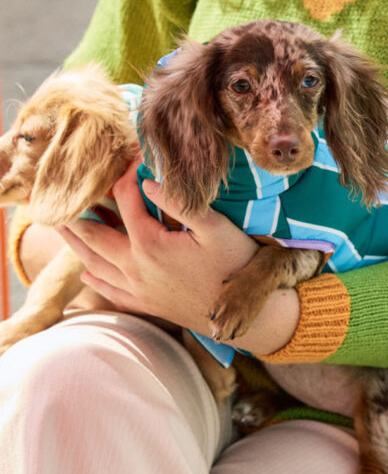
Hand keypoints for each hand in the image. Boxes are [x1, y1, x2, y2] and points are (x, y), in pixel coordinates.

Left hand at [58, 162, 258, 337]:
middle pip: (94, 234)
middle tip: (57, 198)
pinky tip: (87, 272)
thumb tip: (147, 181)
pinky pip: (111, 291)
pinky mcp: (146, 304)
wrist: (244, 318)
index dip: (125, 173)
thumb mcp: (218, 229)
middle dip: (76, 213)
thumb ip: (182, 202)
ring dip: (75, 244)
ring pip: (95, 263)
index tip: (128, 156)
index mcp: (150, 243)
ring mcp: (138, 288)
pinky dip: (94, 279)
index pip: (126, 199)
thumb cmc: (236, 267)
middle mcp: (135, 267)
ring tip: (61, 227)